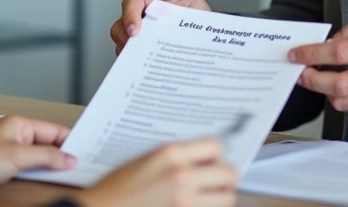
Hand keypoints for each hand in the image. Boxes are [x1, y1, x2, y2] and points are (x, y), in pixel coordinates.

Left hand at [0, 115, 73, 195]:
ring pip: (40, 155)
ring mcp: (13, 149)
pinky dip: (40, 170)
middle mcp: (18, 134)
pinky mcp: (7, 164)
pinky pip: (30, 165)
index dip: (69, 141)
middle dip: (62, 153)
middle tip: (79, 163)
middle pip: (48, 142)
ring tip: (68, 170)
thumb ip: (47, 156)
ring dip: (52, 163)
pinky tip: (49, 176)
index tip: (83, 152)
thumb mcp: (19, 156)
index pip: (53, 130)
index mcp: (21, 124)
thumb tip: (69, 158)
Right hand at [78, 139, 236, 206]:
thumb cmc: (118, 187)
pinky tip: (195, 205)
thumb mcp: (148, 160)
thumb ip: (177, 158)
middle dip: (225, 178)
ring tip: (209, 196)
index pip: (215, 147)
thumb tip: (204, 159)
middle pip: (229, 174)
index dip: (217, 155)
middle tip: (217, 181)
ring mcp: (185, 202)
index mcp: (171, 155)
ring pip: (226, 199)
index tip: (213, 161)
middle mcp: (182, 176)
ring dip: (220, 197)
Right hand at [110, 0, 210, 54]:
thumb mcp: (192, 2)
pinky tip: (143, 66)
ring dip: (127, 49)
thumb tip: (163, 11)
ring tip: (139, 59)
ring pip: (121, 38)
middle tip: (135, 48)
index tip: (134, 30)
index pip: (135, 0)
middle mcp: (141, 12)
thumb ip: (178, 2)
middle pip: (122, 21)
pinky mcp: (140, 45)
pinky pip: (128, 52)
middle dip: (125, 36)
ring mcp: (139, 29)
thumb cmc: (197, 13)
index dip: (130, 14)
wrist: (204, 33)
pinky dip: (133, 59)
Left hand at [288, 16, 347, 118]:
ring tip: (320, 80)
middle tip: (300, 73)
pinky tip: (343, 89)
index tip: (296, 55)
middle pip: (337, 84)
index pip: (339, 52)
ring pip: (343, 101)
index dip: (312, 54)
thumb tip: (329, 42)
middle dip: (311, 79)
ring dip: (325, 92)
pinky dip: (344, 101)